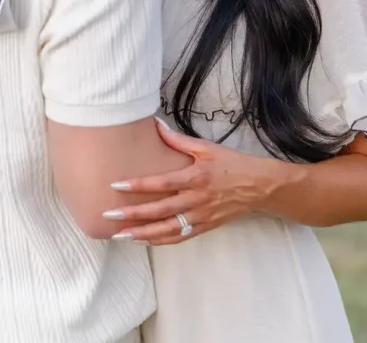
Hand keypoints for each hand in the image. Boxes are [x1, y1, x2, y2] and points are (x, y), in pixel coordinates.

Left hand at [105, 119, 283, 245]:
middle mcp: (196, 199)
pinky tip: (143, 241)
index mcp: (195, 177)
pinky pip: (179, 238)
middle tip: (109, 217)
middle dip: (133, 214)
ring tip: (121, 236)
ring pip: (167, 230)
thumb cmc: (230, 163)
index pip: (161, 183)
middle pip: (160, 210)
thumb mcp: (206, 147)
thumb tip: (156, 125)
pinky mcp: (204, 227)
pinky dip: (160, 241)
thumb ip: (178, 140)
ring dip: (142, 234)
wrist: (257, 186)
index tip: (116, 185)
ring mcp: (200, 216)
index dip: (138, 185)